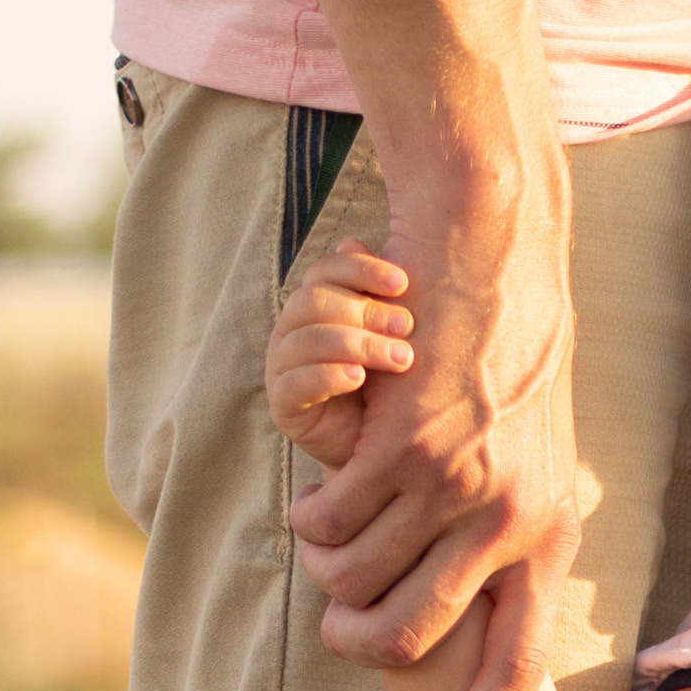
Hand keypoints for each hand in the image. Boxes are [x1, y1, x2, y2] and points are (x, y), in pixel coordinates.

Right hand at [264, 241, 415, 469]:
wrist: (382, 448)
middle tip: (408, 327)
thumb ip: (383, 296)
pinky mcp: (283, 405)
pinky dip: (329, 375)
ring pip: (308, 339)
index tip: (404, 283)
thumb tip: (358, 242)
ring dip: (358, 344)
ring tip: (400, 359)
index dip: (362, 270)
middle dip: (366, 311)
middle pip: (314, 301)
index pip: (326, 270)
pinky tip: (359, 378)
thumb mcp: (393, 336)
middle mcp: (292, 330)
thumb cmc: (390, 384)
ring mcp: (282, 367)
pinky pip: (296, 383)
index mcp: (315, 305)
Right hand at [285, 193, 579, 690]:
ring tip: (326, 545)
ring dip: (329, 569)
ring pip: (360, 576)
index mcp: (552, 540)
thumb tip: (488, 613)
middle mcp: (512, 523)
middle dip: (364, 646)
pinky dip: (313, 515)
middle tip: (341, 633)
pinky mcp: (404, 445)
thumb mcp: (543, 468)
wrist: (500, 269)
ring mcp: (457, 486)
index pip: (522, 667)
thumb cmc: (513, 373)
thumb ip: (517, 539)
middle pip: (417, 637)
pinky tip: (316, 496)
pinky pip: (332, 516)